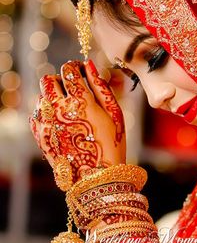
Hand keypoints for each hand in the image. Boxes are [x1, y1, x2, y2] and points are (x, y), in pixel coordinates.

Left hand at [29, 60, 125, 190]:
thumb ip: (100, 86)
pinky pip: (36, 114)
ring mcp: (46, 123)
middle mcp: (58, 110)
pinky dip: (47, 112)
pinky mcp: (40, 135)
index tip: (80, 71)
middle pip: (48, 80)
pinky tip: (61, 121)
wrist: (97, 177)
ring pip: (41, 96)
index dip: (75, 66)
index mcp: (80, 102)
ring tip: (68, 108)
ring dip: (53, 96)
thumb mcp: (114, 113)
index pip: (69, 70)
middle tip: (72, 89)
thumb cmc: (112, 144)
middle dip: (60, 79)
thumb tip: (89, 64)